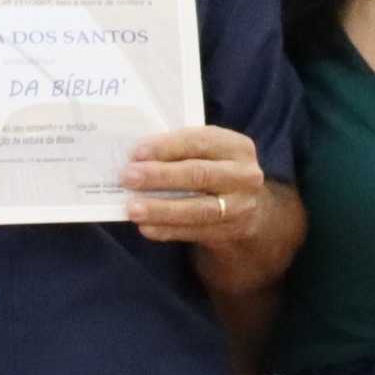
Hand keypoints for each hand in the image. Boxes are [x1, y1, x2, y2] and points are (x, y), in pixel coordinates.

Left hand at [121, 127, 267, 245]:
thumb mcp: (209, 154)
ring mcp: (239, 207)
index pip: (200, 141)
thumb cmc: (215, 172)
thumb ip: (181, 151)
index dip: (167, 146)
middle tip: (128, 177)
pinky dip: (167, 230)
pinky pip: (193, 232)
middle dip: (160, 176)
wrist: (246, 211)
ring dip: (161, 209)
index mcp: (237, 147)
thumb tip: (136, 158)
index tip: (137, 152)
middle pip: (199, 175)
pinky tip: (146, 227)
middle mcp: (243, 176)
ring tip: (133, 208)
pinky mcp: (228, 233)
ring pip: (197, 209)